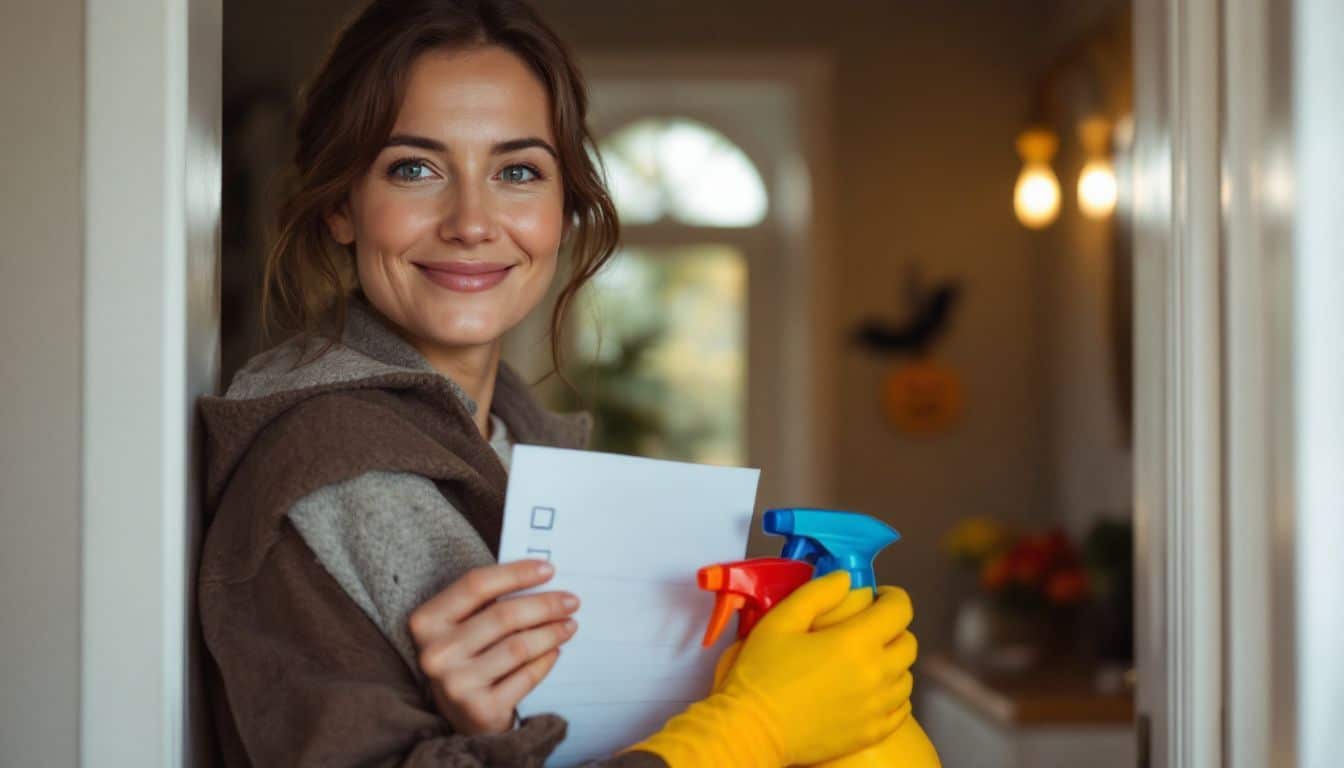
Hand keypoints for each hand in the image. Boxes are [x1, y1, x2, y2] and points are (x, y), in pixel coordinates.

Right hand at [408, 559, 578, 734]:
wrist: (461, 719)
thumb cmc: (467, 657)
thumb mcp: (462, 626)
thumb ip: (488, 602)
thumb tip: (541, 576)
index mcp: (426, 621)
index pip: (475, 585)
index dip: (515, 573)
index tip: (548, 569)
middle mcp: (436, 653)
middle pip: (502, 616)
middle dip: (544, 605)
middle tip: (571, 601)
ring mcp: (456, 684)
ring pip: (518, 646)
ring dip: (551, 633)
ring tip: (569, 625)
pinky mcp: (480, 710)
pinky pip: (525, 677)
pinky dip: (545, 661)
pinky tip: (555, 651)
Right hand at [630, 571, 916, 767]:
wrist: (752, 730)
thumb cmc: (761, 675)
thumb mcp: (781, 621)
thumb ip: (818, 592)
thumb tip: (846, 579)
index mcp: (856, 642)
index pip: (899, 609)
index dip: (891, 596)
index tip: (877, 597)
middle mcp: (876, 674)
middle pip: (908, 643)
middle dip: (893, 628)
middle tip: (868, 627)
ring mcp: (877, 707)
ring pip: (907, 676)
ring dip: (892, 662)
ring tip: (867, 660)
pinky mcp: (872, 732)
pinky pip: (901, 708)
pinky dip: (891, 694)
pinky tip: (869, 690)